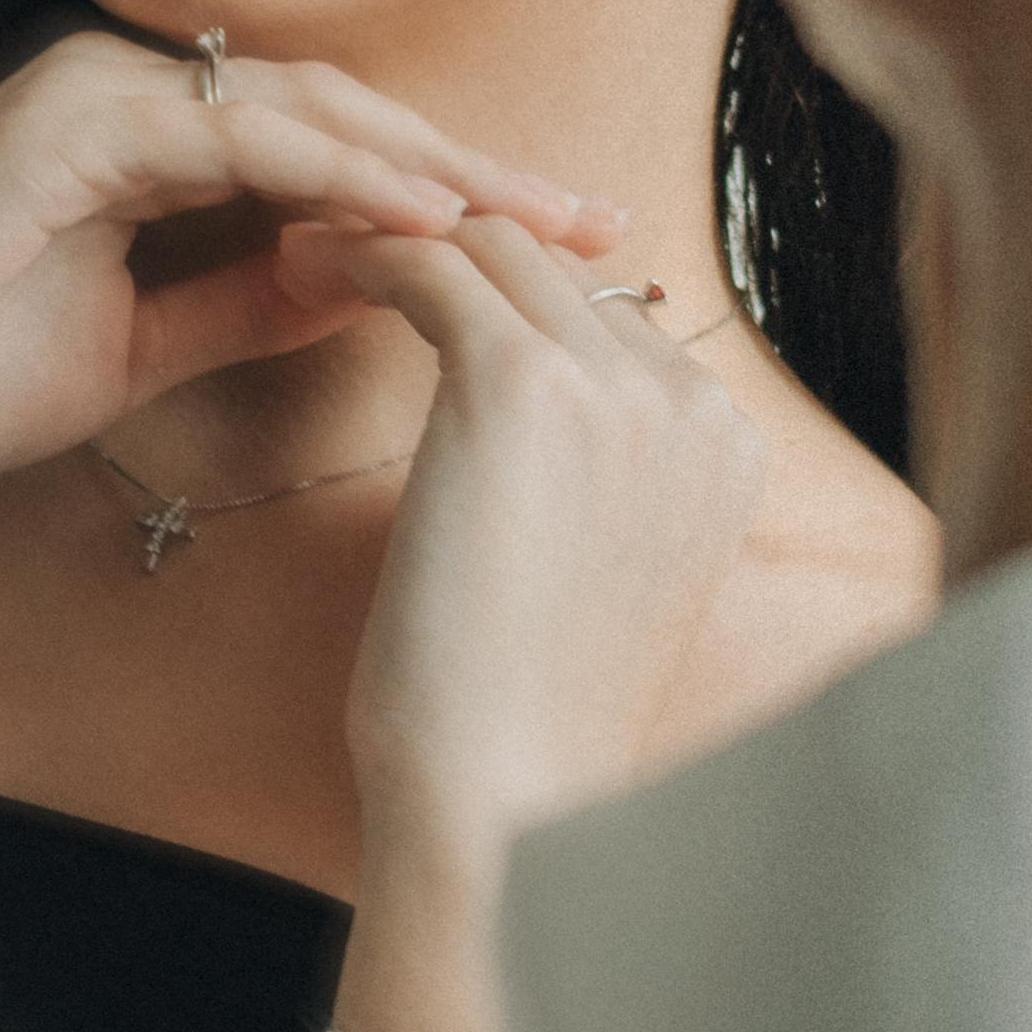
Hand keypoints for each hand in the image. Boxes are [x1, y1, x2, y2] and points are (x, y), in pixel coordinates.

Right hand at [0, 35, 618, 504]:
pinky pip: (235, 137)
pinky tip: (427, 214)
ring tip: (544, 219)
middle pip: (349, 114)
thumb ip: (241, 305)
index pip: (335, 150)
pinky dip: (338, 173)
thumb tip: (362, 289)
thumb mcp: (130, 350)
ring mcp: (97, 91)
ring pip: (310, 110)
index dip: (452, 196)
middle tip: (603, 224)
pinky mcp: (65, 122)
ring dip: (436, 165)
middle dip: (481, 170)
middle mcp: (132, 90)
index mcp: (148, 136)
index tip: (560, 256)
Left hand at [283, 217, 767, 950]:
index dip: (509, 294)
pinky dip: (363, 252)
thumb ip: (593, 482)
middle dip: (450, 242)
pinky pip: (431, 265)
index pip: (609, 313)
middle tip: (348, 247)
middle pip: (556, 262)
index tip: (424, 292)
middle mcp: (690, 400)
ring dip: (398, 231)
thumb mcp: (595, 577)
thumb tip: (518, 435)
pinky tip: (309, 267)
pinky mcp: (521, 383)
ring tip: (311, 248)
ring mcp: (617, 386)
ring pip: (494, 244)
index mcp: (723, 445)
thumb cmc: (521, 722)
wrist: (508, 801)